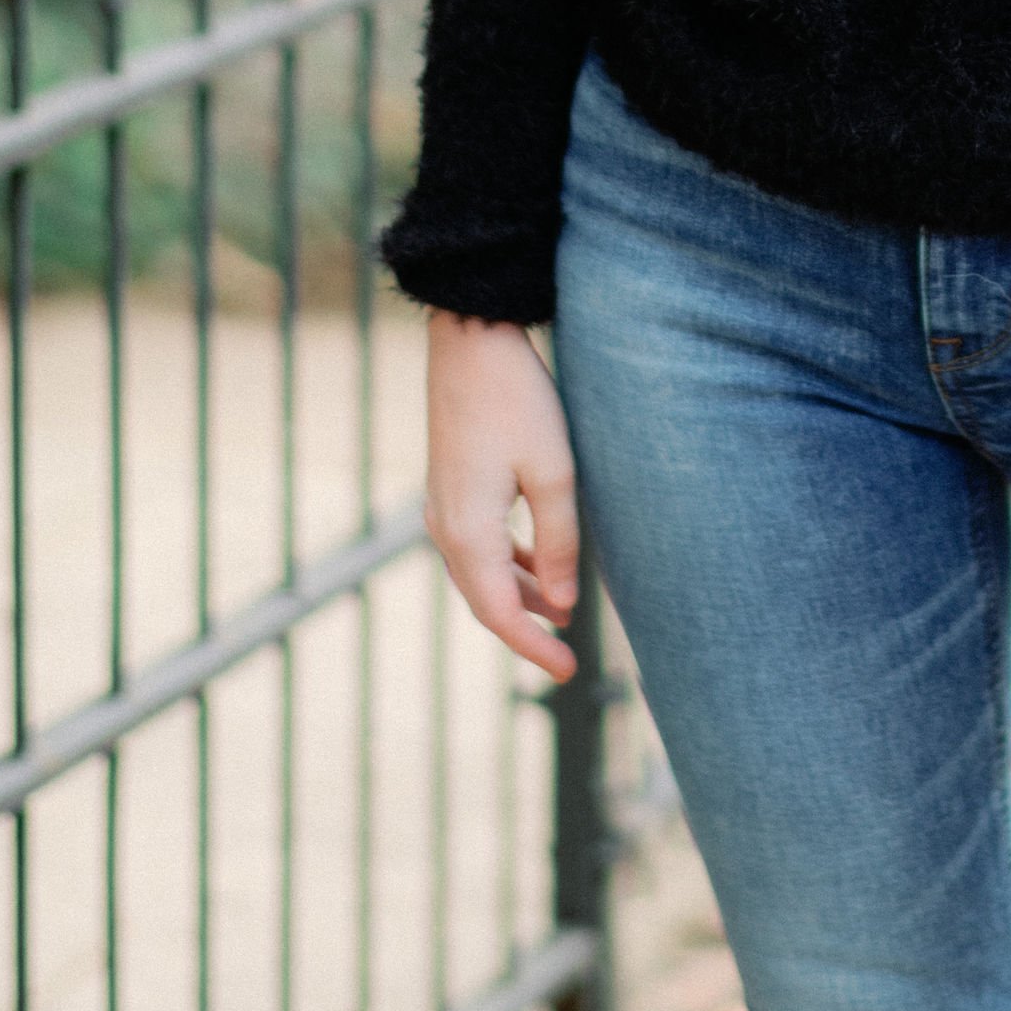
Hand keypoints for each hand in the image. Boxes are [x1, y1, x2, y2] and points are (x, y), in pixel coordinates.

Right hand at [425, 311, 580, 680]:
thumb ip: (559, 542)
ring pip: (482, 574)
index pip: (499, 612)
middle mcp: (446, 527)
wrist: (471, 341)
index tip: (568, 670)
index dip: (532, 647)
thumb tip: (560, 605)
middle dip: (525, 630)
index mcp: (467, 532)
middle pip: (485, 600)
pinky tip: (539, 564)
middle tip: (567, 657)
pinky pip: (477, 546)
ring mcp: (443, 507)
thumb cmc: (518, 400)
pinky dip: (508, 565)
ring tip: (561, 613)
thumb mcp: (553, 472)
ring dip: (519, 596)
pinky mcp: (451, 486)